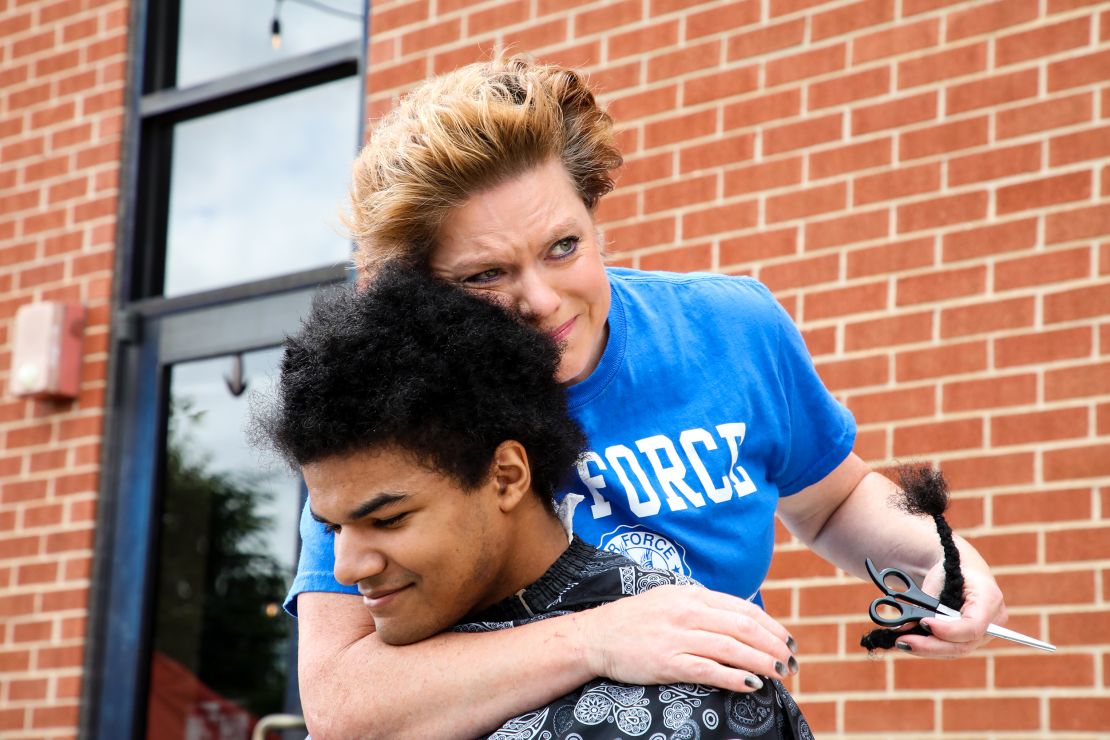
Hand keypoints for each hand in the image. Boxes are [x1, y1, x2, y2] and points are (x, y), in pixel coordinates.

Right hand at [570, 584, 797, 691]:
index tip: (788, 641)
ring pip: (732, 648)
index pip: (743, 609)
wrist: (596, 636)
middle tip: (791, 662)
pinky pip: (709, 670)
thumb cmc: (636, 620)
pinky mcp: (667, 662)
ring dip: (762, 662)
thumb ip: (703, 606)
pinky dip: (735, 677)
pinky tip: (752, 685)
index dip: (772, 626)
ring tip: (781, 674)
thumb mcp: (670, 599)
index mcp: (691, 594)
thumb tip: (740, 619)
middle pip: (743, 628)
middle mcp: (687, 612)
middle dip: (774, 646)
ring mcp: (677, 637)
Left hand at [897, 559, 1006, 656]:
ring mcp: (986, 634)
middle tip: (902, 641)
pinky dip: (931, 647)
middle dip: (930, 645)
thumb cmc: (953, 570)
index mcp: (989, 599)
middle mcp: (993, 621)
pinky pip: (952, 649)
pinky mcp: (974, 641)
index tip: (924, 623)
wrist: (966, 571)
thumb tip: (903, 627)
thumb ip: (923, 604)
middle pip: (963, 645)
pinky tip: (911, 644)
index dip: (947, 631)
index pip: (972, 626)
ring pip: (956, 651)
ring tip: (901, 642)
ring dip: (927, 649)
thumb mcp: (938, 580)